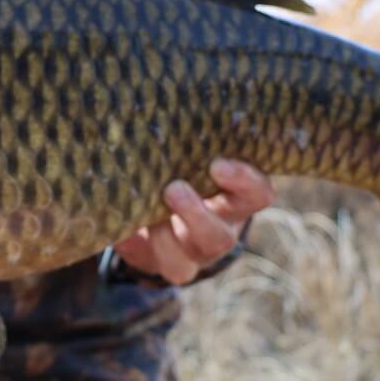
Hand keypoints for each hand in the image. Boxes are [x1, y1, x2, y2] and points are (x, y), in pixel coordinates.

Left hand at [113, 158, 272, 284]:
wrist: (166, 218)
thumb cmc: (186, 172)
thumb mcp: (193, 157)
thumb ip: (188, 144)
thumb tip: (161, 114)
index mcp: (237, 201)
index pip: (258, 194)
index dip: (244, 181)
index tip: (217, 165)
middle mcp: (220, 232)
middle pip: (219, 237)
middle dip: (195, 215)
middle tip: (173, 189)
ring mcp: (192, 255)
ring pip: (184, 260)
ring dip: (162, 236)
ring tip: (145, 215)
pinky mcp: (165, 266)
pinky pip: (148, 264)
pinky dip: (131, 244)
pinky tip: (121, 231)